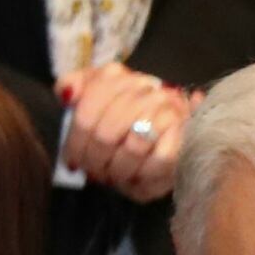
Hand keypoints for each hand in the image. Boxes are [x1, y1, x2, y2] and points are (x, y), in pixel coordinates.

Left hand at [59, 64, 191, 200]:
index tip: (72, 162)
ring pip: (132, 149)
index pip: (85, 114)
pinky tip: (136, 176)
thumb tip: (68, 94)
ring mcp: (167, 108)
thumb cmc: (121, 122)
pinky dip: (143, 174)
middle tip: (93, 172)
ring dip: (118, 170)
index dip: (75, 144)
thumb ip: (72, 87)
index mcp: (116, 77)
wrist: (167, 132)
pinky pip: (159, 161)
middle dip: (95, 160)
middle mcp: (145, 88)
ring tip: (113, 175)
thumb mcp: (92, 101)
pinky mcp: (187, 133)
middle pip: (105, 135)